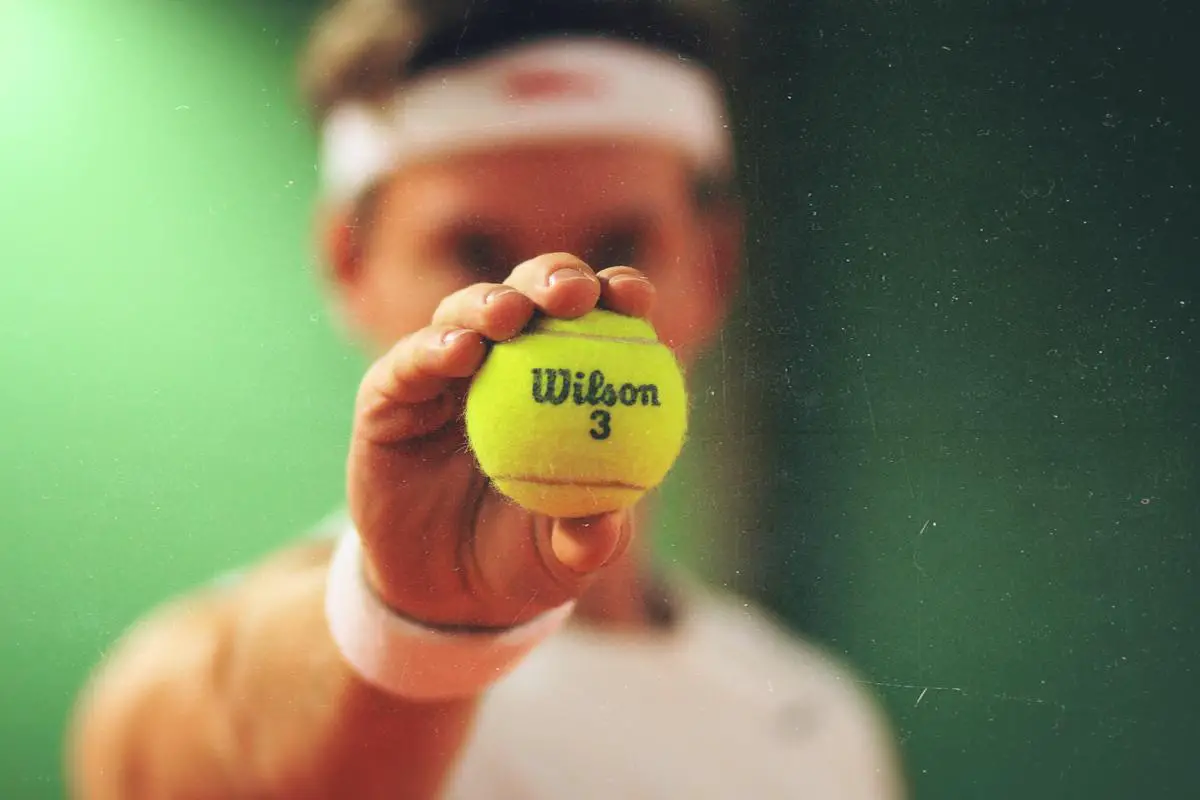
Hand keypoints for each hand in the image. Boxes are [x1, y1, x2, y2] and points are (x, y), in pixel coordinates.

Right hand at [347, 254, 656, 628]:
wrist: (444, 596)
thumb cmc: (521, 559)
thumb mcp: (563, 558)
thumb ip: (588, 537)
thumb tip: (609, 522)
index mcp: (565, 378)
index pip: (599, 319)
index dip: (618, 294)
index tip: (635, 299)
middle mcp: (506, 360)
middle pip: (532, 294)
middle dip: (555, 277)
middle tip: (573, 293)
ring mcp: (443, 373)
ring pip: (465, 313)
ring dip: (489, 303)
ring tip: (510, 316)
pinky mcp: (389, 395)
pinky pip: (407, 363)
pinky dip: (432, 349)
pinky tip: (459, 352)